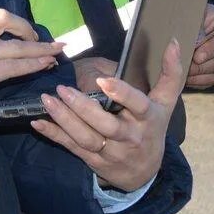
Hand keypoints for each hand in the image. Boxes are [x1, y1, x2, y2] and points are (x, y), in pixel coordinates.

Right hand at [0, 9, 63, 115]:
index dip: (18, 24)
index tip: (29, 32)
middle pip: (11, 25)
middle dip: (33, 33)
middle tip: (47, 42)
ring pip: (19, 47)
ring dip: (41, 50)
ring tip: (56, 54)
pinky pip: (14, 67)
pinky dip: (32, 65)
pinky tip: (43, 66)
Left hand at [31, 39, 184, 191]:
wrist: (145, 172)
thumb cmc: (153, 127)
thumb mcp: (165, 102)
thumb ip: (171, 73)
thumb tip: (174, 42)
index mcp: (147, 119)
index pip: (137, 105)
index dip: (122, 94)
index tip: (104, 80)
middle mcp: (130, 138)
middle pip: (106, 125)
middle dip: (83, 108)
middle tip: (62, 89)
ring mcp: (111, 152)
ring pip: (86, 138)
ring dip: (64, 120)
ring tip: (47, 100)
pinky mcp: (94, 161)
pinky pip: (72, 148)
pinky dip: (54, 135)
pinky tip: (38, 122)